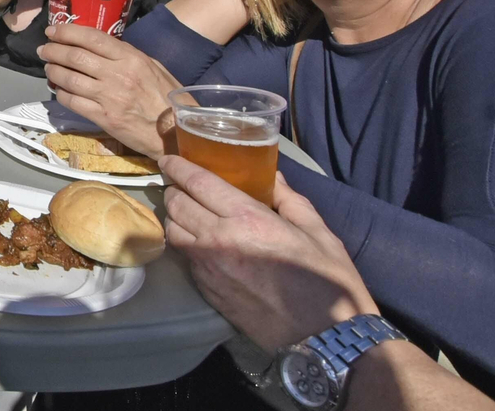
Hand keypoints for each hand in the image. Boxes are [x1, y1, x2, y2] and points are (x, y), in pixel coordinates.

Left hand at [36, 24, 178, 157]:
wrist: (176, 132)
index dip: (67, 32)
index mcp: (131, 58)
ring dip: (53, 71)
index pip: (91, 38)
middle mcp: (117, 75)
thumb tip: (101, 47)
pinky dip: (61, 94)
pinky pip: (73, 102)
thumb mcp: (153, 67)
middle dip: (53, 50)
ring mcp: (108, 97)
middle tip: (44, 50)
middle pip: (75, 57)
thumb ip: (127, 56)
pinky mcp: (103, 118)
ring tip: (48, 68)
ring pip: (69, 79)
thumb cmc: (167, 97)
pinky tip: (59, 90)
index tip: (53, 30)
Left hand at [160, 155, 376, 352]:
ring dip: (175, 217)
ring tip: (187, 212)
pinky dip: (185, 243)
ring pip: (173, 232)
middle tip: (181, 185)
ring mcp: (208, 268)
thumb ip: (289, 199)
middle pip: (177, 205)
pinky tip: (200, 242)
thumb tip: (272, 175)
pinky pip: (185, 258)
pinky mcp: (207, 290)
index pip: (197, 183)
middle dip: (175, 190)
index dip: (178, 167)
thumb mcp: (318, 231)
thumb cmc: (327, 281)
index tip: (169, 158)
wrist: (324, 337)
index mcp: (246, 219)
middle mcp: (218, 240)